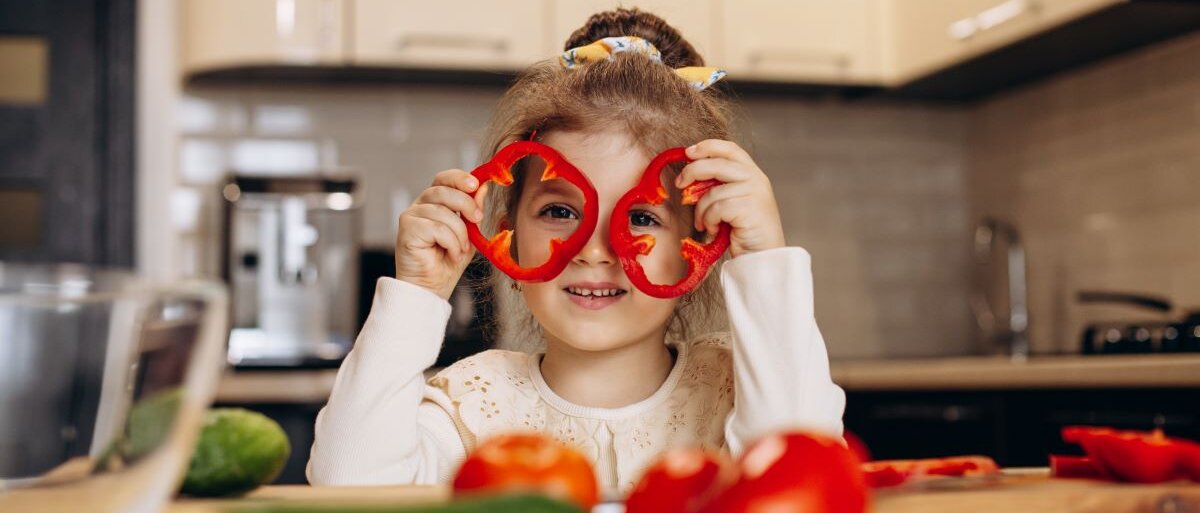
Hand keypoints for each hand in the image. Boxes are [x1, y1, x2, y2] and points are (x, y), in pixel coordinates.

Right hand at [395, 169, 488, 299]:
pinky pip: (436, 228)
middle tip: (477, 219)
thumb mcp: (469, 233)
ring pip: (442, 212)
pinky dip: (450, 243)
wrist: (433, 287)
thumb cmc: (448, 262)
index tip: (475, 184)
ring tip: (461, 249)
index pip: (444, 179)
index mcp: (435, 202)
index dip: (459, 178)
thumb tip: (483, 187)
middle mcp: (421, 205)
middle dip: (466, 204)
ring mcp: (411, 216)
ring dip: (459, 233)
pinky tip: (451, 254)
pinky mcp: (406, 229)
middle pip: (443, 190)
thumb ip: (474, 210)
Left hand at [676, 140, 786, 258]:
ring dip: (700, 209)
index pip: (730, 149)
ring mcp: (755, 192)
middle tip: (679, 184)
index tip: (688, 152)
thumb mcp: (733, 201)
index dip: (708, 147)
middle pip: (717, 163)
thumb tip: (690, 175)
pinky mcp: (749, 208)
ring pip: (712, 191)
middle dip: (692, 171)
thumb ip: (720, 185)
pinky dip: (708, 220)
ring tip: (703, 223)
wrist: (763, 257)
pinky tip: (713, 229)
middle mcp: (756, 179)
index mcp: (753, 173)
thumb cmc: (744, 231)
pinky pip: (716, 208)